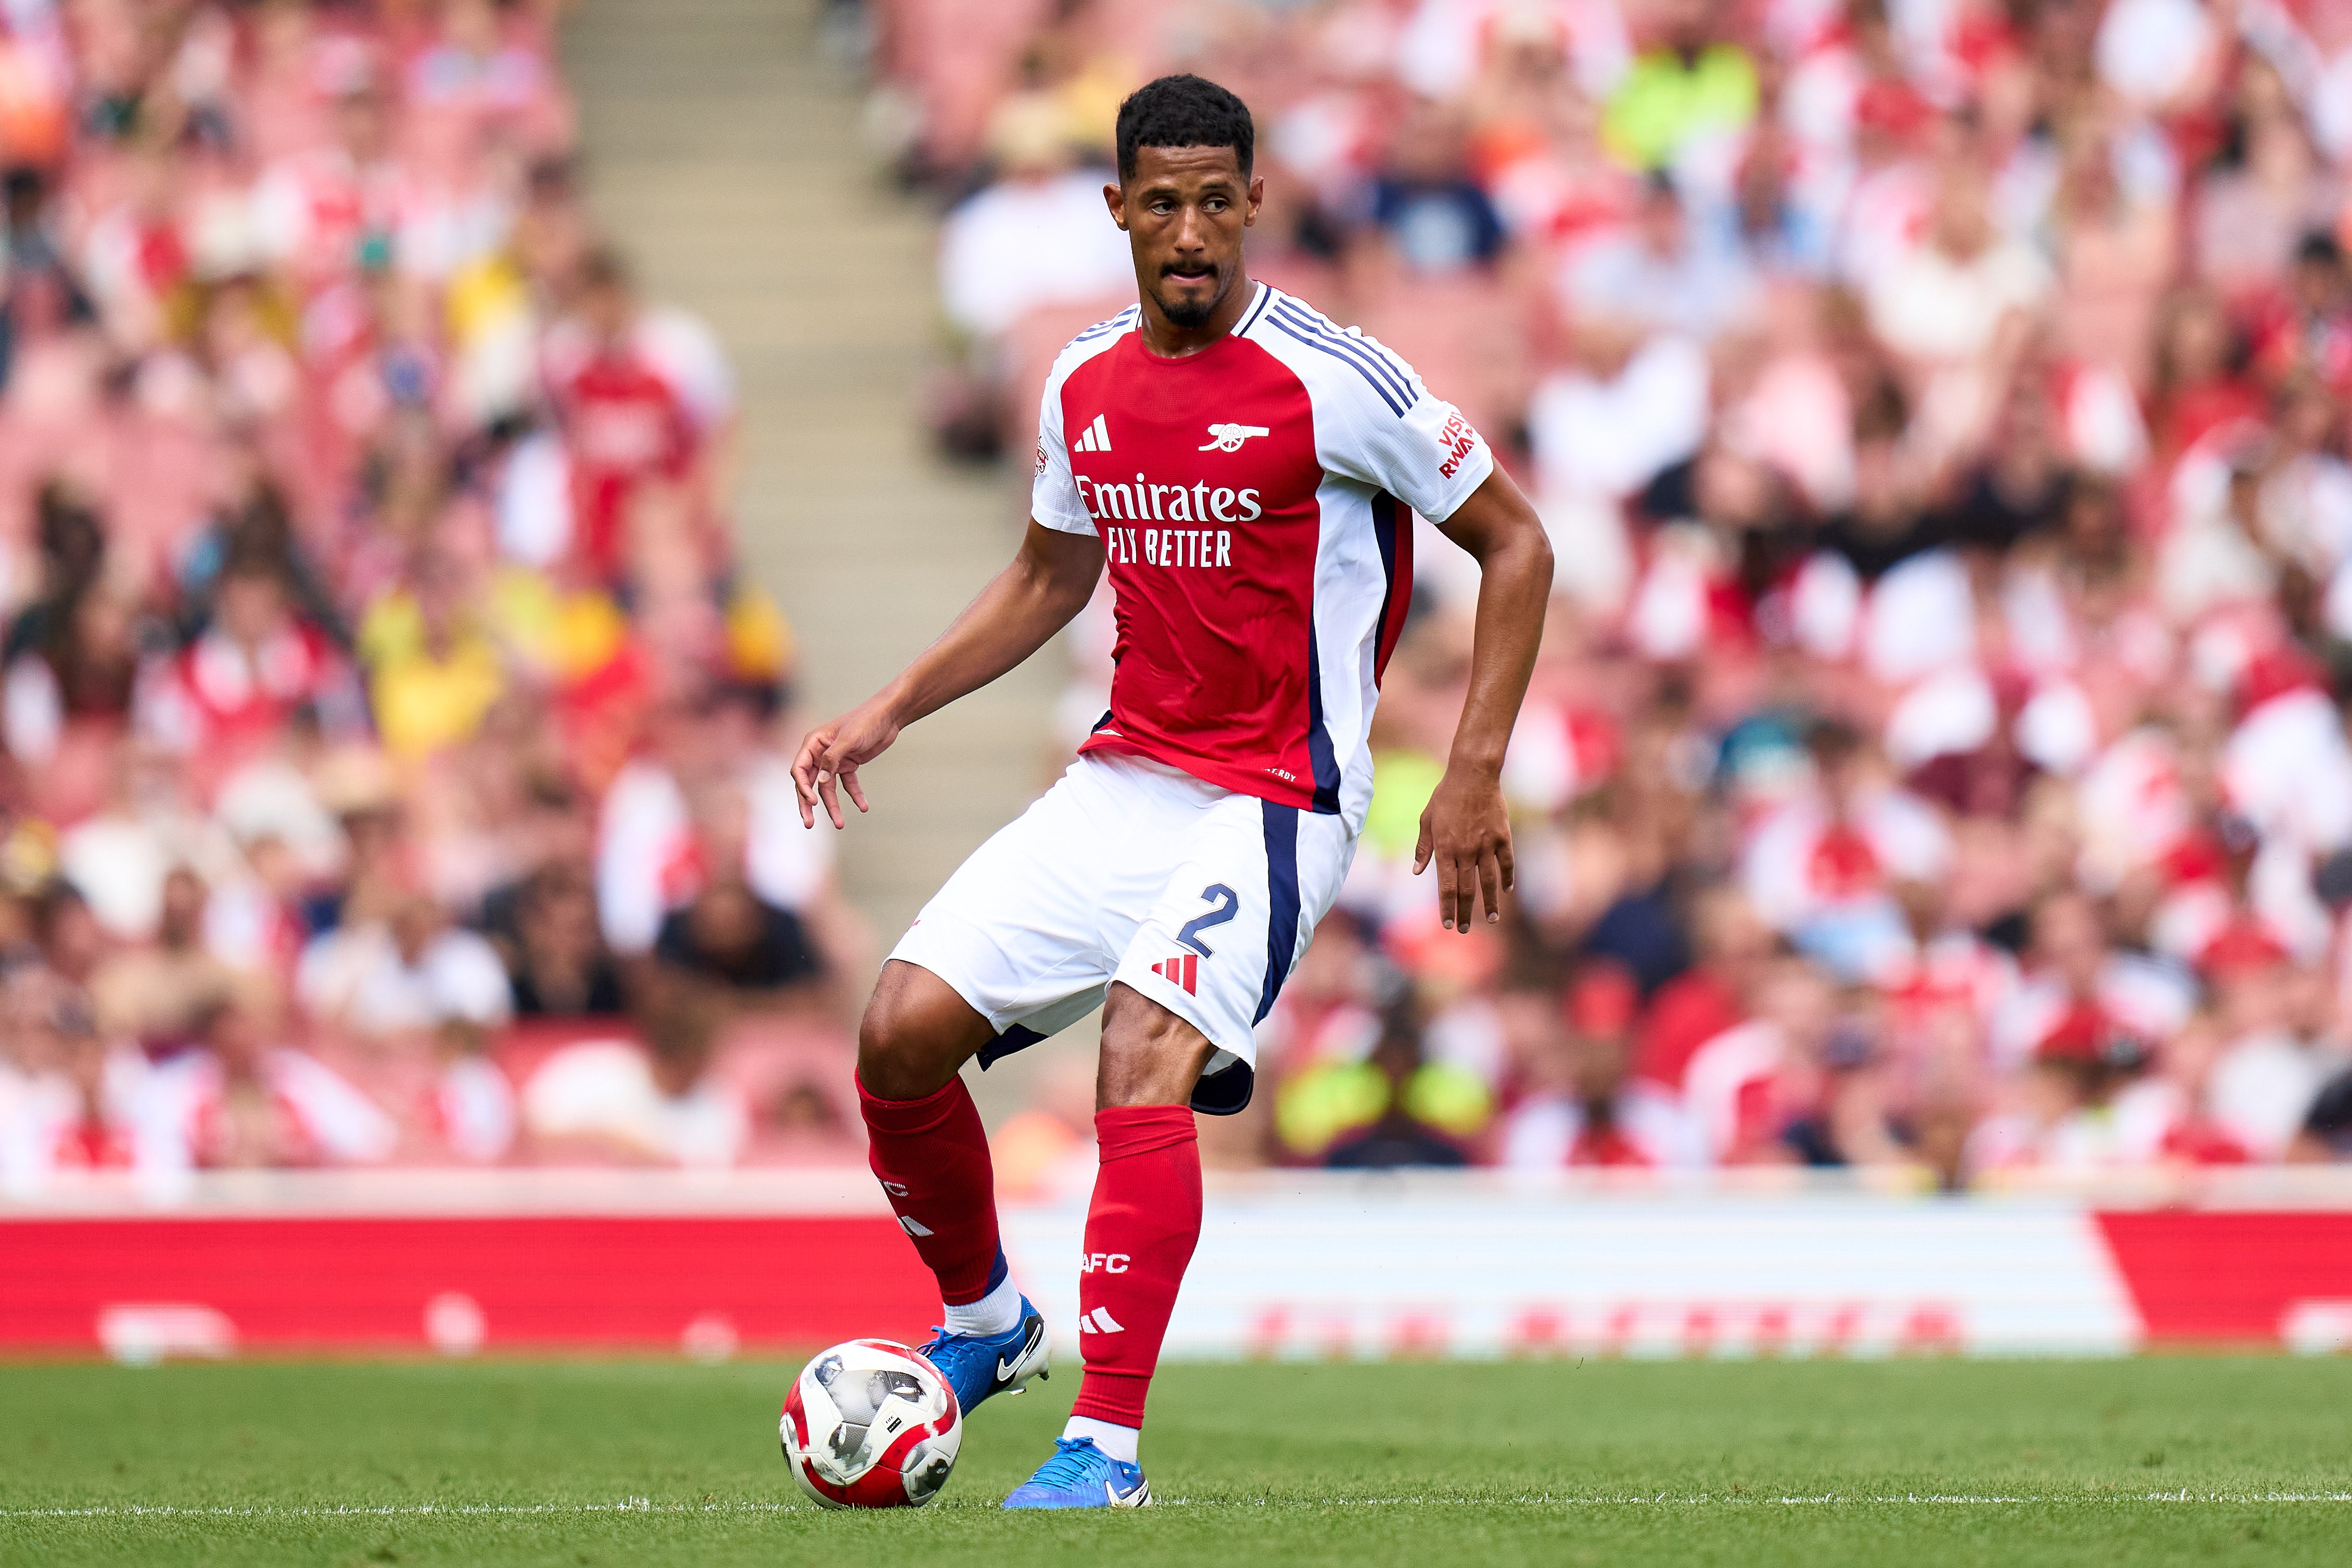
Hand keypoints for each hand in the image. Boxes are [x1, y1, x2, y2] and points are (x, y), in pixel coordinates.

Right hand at [791, 695, 904, 827]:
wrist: (888, 716)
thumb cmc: (866, 721)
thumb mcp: (849, 739)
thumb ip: (833, 759)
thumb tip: (821, 783)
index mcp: (813, 743)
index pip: (800, 769)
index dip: (803, 787)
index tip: (812, 802)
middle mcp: (820, 753)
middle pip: (810, 783)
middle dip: (809, 804)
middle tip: (809, 824)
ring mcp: (835, 760)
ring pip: (829, 788)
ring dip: (833, 806)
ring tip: (840, 825)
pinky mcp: (849, 765)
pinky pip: (849, 785)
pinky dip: (855, 795)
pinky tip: (863, 807)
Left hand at [1412, 763, 1513, 932]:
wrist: (1473, 775)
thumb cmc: (1445, 796)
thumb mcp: (1426, 820)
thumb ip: (1423, 847)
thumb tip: (1416, 871)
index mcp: (1445, 849)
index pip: (1446, 887)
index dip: (1447, 907)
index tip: (1448, 924)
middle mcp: (1466, 852)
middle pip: (1467, 890)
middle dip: (1466, 912)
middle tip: (1466, 930)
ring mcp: (1486, 846)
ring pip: (1489, 882)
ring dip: (1490, 903)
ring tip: (1493, 920)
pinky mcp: (1503, 837)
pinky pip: (1507, 863)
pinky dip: (1508, 878)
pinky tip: (1507, 890)